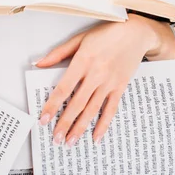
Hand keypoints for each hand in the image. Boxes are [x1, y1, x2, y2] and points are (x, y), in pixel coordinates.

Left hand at [36, 14, 173, 146]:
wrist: (135, 33)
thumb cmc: (106, 34)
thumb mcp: (79, 39)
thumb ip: (58, 53)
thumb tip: (38, 64)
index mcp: (83, 61)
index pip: (64, 88)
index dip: (52, 105)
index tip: (43, 119)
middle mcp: (96, 74)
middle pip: (77, 104)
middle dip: (65, 123)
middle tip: (56, 139)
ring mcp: (109, 83)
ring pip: (92, 110)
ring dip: (80, 128)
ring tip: (70, 142)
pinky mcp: (121, 87)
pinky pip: (111, 109)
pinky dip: (103, 125)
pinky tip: (96, 137)